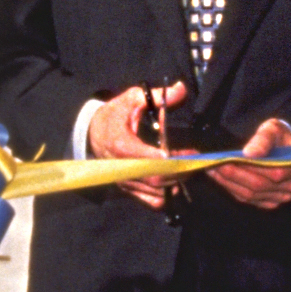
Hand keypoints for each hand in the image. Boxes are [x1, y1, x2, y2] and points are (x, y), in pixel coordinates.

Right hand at [87, 81, 190, 208]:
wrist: (94, 133)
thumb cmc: (115, 115)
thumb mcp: (133, 99)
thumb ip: (158, 96)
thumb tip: (181, 89)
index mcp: (120, 144)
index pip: (146, 159)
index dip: (167, 160)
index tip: (185, 155)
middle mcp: (120, 168)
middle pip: (155, 179)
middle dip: (178, 173)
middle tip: (196, 163)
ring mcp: (124, 182)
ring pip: (156, 192)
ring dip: (175, 184)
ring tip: (188, 170)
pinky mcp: (128, 190)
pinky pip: (151, 201)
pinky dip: (167, 196)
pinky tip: (174, 182)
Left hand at [205, 118, 290, 209]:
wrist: (279, 146)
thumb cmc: (278, 136)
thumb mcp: (273, 129)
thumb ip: (262, 140)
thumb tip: (250, 154)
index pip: (274, 172)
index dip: (249, 167)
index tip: (226, 159)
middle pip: (259, 185)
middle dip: (232, 174)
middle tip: (211, 164)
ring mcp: (280, 197)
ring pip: (249, 194)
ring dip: (227, 182)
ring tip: (210, 168)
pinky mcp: (267, 202)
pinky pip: (246, 199)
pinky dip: (229, 187)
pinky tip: (218, 176)